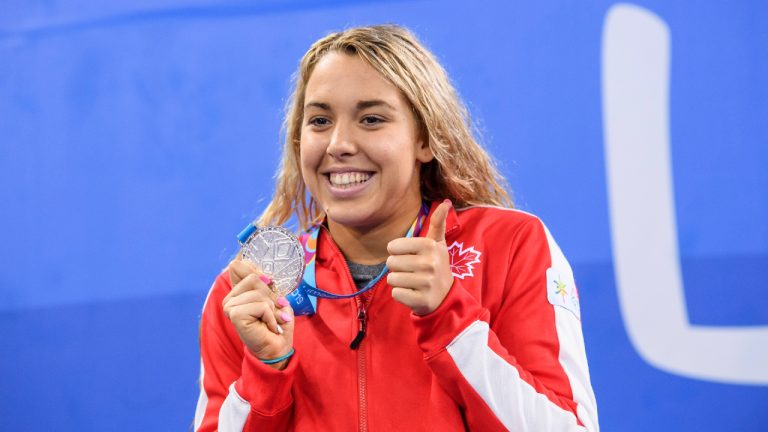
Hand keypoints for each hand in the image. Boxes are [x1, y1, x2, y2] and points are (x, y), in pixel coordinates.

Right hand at [223, 259, 294, 368]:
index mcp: (238, 290)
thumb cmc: (277, 323)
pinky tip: (269, 327)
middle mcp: (230, 297)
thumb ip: (265, 284)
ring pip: (259, 293)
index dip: (258, 272)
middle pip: (255, 278)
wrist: (277, 347)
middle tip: (274, 311)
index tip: (270, 284)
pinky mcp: (234, 314)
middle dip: (272, 296)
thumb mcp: (274, 297)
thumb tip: (263, 276)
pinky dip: (271, 317)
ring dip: (273, 309)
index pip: (239, 265)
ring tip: (273, 321)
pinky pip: (261, 306)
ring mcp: (229, 306)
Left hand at [387, 199, 453, 314]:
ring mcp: (426, 283)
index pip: (392, 246)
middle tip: (412, 271)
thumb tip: (446, 201)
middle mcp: (429, 263)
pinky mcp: (421, 300)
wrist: (446, 296)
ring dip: (398, 282)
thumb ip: (438, 223)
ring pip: (392, 279)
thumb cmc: (436, 266)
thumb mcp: (438, 244)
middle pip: (390, 263)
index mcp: (430, 246)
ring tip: (412, 282)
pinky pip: (396, 293)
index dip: (397, 253)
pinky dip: (401, 294)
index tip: (410, 257)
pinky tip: (413, 293)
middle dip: (397, 268)